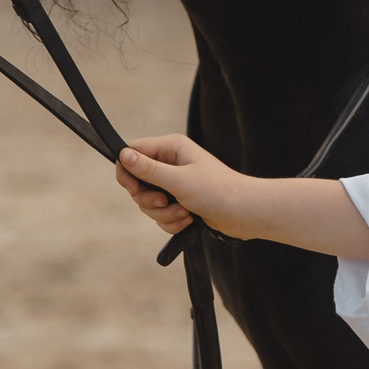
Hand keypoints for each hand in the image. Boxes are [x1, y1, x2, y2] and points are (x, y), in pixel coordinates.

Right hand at [114, 134, 238, 236]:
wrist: (245, 213)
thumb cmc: (217, 192)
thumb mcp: (179, 181)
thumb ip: (149, 170)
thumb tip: (123, 154)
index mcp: (171, 148)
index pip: (132, 152)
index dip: (127, 173)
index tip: (135, 191)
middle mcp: (171, 163)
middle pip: (138, 182)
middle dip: (150, 200)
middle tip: (165, 203)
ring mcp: (176, 183)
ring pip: (149, 203)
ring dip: (164, 214)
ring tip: (185, 214)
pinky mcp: (180, 201)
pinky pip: (161, 215)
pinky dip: (172, 221)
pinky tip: (189, 221)